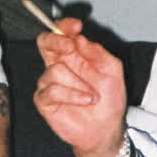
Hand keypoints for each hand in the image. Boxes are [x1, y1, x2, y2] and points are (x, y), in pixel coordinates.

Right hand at [33, 17, 128, 156]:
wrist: (105, 129)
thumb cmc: (109, 100)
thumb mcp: (112, 72)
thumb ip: (98, 53)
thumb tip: (80, 39)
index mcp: (74, 55)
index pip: (62, 33)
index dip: (65, 26)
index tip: (76, 26)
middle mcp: (59, 65)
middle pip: (45, 43)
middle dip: (55, 40)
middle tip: (69, 46)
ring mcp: (49, 83)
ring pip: (55, 70)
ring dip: (78, 83)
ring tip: (93, 96)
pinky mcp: (44, 100)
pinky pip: (52, 90)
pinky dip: (72, 95)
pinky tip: (85, 101)